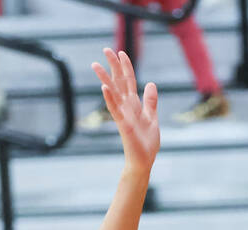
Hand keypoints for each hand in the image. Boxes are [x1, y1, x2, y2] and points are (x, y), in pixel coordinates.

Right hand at [92, 49, 158, 175]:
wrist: (144, 162)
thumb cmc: (147, 143)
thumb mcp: (152, 117)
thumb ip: (150, 101)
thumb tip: (150, 83)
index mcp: (134, 105)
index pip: (128, 81)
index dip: (126, 66)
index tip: (121, 52)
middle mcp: (126, 107)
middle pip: (119, 82)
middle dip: (113, 66)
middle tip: (105, 49)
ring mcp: (123, 115)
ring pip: (113, 93)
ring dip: (104, 78)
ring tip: (95, 65)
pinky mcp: (123, 125)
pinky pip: (114, 109)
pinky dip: (109, 98)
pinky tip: (104, 87)